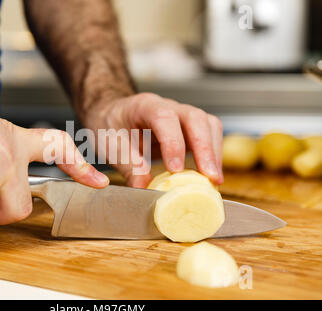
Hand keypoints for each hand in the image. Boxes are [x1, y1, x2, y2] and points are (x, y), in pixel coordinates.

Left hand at [81, 93, 223, 187]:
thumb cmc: (110, 125)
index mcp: (144, 106)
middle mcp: (168, 106)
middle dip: (205, 148)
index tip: (176, 170)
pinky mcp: (189, 128)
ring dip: (214, 152)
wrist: (111, 114)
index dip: (173, 143)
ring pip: (208, 124)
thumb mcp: (110, 145)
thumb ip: (129, 165)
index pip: (164, 118)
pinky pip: (209, 135)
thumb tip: (143, 188)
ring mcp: (181, 115)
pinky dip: (213, 154)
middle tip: (210, 177)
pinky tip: (210, 174)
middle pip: (195, 118)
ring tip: (214, 179)